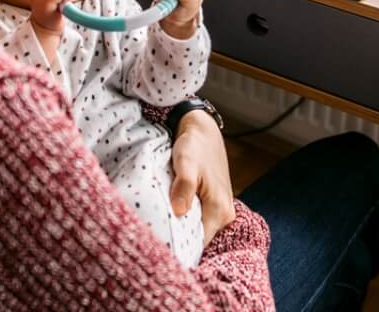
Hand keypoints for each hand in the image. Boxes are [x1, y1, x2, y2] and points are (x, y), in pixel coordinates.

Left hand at [169, 109, 234, 246]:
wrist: (203, 129)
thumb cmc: (194, 145)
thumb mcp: (186, 162)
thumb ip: (184, 186)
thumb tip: (178, 211)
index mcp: (219, 210)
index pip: (199, 246)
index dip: (178, 249)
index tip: (157, 246)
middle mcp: (225, 215)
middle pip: (199, 242)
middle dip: (179, 243)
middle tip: (153, 238)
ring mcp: (221, 211)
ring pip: (199, 232)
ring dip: (181, 232)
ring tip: (159, 227)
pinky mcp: (215, 205)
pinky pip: (199, 222)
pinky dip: (186, 222)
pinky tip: (170, 216)